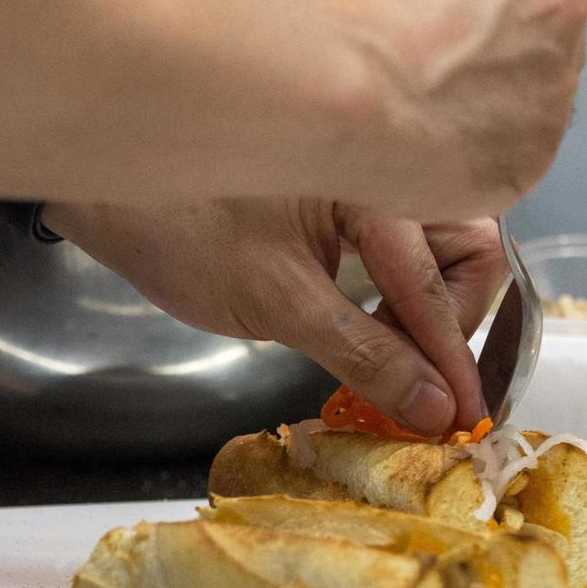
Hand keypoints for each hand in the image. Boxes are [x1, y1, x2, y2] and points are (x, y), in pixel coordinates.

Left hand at [41, 201, 507, 435]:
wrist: (115, 194)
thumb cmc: (184, 233)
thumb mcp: (279, 305)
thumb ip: (366, 355)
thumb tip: (436, 409)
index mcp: (374, 180)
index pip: (437, 287)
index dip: (453, 360)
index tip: (462, 417)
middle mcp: (386, 170)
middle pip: (471, 248)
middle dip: (456, 315)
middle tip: (422, 372)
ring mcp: (371, 180)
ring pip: (445, 245)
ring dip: (433, 303)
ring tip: (393, 351)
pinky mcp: (352, 199)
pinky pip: (407, 243)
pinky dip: (403, 288)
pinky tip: (374, 325)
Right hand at [329, 0, 586, 220]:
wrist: (354, 99)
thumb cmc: (366, 32)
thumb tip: (463, 10)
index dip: (478, 9)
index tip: (448, 31)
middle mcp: (560, 7)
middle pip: (541, 35)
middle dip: (501, 58)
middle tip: (441, 80)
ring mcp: (559, 83)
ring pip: (536, 100)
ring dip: (496, 111)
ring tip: (433, 121)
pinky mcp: (542, 149)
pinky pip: (518, 155)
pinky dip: (484, 159)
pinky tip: (440, 154)